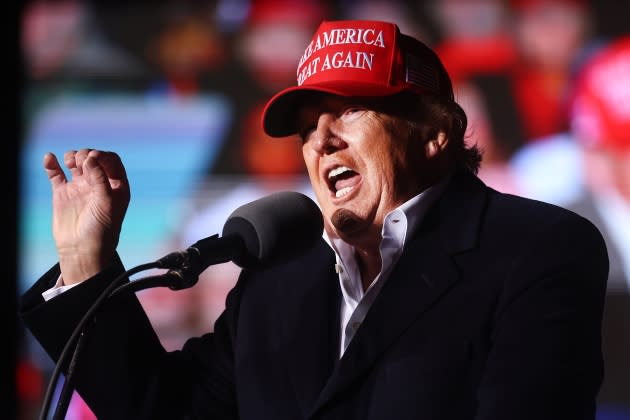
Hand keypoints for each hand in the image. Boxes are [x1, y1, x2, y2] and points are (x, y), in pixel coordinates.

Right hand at [43, 149, 129, 284]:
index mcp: (115, 186)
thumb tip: (91, 157)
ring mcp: (80, 187)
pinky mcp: (63, 193)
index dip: (102, 155)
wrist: (81, 251)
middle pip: (93, 158)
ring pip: (76, 162)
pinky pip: (56, 173)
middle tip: (81, 163)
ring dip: (72, 156)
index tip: (93, 157)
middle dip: (86, 154)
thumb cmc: (101, 231)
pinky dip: (52, 164)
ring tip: (71, 163)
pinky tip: (49, 158)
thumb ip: (100, 179)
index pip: (111, 161)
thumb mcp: (107, 204)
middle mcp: (99, 184)